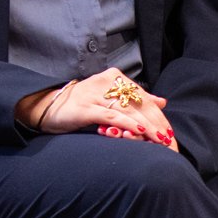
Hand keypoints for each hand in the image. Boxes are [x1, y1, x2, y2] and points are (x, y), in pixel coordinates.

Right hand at [18, 68, 172, 141]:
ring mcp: (96, 95)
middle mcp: (106, 83)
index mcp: (113, 77)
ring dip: (146, 126)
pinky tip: (139, 132)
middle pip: (139, 104)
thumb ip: (135, 98)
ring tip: (159, 139)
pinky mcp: (87, 108)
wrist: (47, 106)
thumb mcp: (109, 98)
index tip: (169, 132)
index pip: (143, 97)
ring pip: (129, 111)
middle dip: (156, 123)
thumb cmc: (80, 104)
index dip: (158, 115)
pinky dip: (128, 124)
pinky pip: (112, 116)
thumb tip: (162, 101)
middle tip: (168, 140)